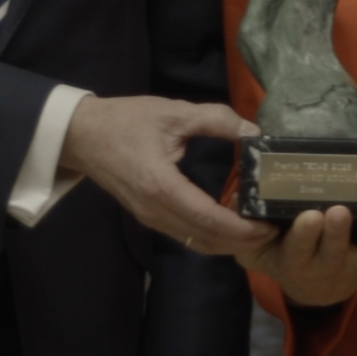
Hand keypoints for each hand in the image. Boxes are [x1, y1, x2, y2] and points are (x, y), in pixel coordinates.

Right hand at [64, 95, 271, 253]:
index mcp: (161, 186)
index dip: (241, 229)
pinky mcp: (149, 217)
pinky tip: (230, 223)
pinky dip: (211, 236)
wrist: (83, 135)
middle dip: (242, 242)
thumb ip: (216, 120)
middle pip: (205, 240)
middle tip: (273, 231)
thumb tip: (255, 133)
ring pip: (195, 243)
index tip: (268, 226)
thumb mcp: (173, 112)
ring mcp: (150, 218)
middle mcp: (155, 211)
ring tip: (257, 230)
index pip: (208, 219)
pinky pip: (185, 236)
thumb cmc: (126, 120)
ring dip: (228, 243)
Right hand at [236, 204, 356, 306]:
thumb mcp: (257, 249)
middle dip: (335, 232)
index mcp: (293, 260)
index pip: (297, 248)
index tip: (309, 215)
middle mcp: (325, 267)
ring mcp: (355, 267)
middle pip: (332, 252)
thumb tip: (234, 200)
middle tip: (339, 210)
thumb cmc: (281, 255)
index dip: (305, 234)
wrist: (312, 289)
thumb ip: (245, 230)